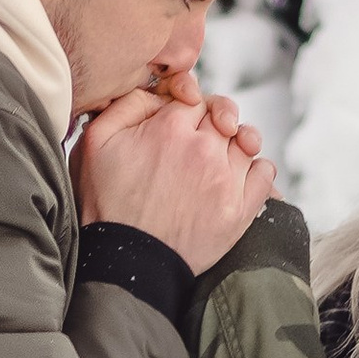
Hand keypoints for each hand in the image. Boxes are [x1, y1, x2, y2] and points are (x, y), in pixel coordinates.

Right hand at [79, 84, 275, 273]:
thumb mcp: (94, 142)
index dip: (186, 108)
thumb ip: (126, 105)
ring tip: (217, 160)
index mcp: (169, 126)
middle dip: (212, 123)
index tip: (179, 124)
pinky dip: (256, 169)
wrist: (125, 263)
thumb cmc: (105, 205)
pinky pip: (264, 172)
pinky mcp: (240, 209)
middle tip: (196, 143)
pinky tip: (237, 177)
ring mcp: (225, 179)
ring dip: (235, 144)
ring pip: (245, 141)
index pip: (193, 99)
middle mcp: (202, 148)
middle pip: (221, 116)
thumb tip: (159, 94)